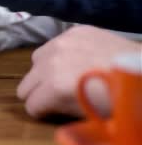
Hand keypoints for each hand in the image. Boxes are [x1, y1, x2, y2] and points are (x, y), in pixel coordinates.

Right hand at [17, 25, 140, 117]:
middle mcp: (51, 61)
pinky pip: (53, 45)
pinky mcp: (74, 31)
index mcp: (54, 86)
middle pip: (25, 83)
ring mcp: (61, 42)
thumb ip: (58, 108)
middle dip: (38, 92)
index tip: (52, 112)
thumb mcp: (86, 113)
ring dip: (45, 71)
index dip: (41, 112)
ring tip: (64, 76)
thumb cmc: (119, 100)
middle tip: (56, 97)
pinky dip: (58, 54)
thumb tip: (48, 106)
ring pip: (36, 61)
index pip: (30, 104)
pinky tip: (76, 60)